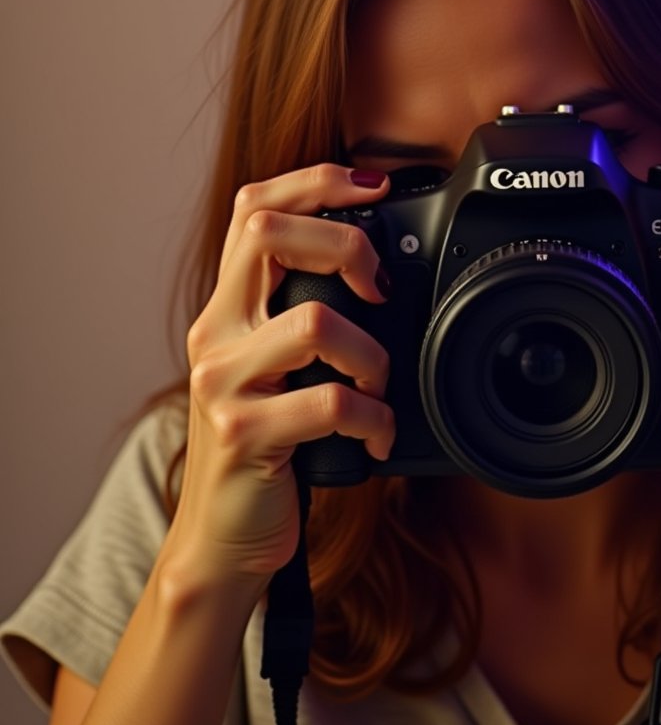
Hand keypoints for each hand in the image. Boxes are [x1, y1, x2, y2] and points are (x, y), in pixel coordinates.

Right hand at [166, 164, 395, 598]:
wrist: (223, 542)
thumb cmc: (266, 452)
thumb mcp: (277, 373)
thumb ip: (305, 320)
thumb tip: (382, 274)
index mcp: (227, 309)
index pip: (253, 208)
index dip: (314, 181)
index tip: (373, 185)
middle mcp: (215, 334)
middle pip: (270, 234)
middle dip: (347, 246)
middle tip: (379, 293)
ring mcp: (223, 382)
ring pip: (313, 321)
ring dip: (371, 354)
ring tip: (378, 386)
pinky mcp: (243, 433)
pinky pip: (329, 403)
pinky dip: (372, 418)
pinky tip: (375, 437)